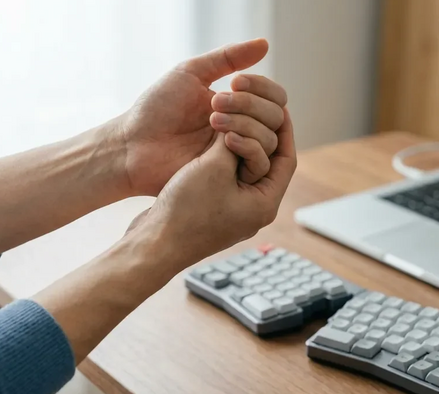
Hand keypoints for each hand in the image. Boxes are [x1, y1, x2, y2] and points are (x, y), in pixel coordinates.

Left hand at [118, 38, 287, 195]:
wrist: (133, 146)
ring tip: (212, 121)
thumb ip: (228, 58)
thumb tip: (265, 44)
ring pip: (270, 139)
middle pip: (275, 116)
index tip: (236, 83)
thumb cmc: (156, 108)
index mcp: (236, 105)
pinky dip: (246, 145)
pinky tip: (224, 139)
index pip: (274, 96)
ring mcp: (237, 153)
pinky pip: (257, 162)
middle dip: (249, 104)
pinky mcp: (230, 175)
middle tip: (214, 103)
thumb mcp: (191, 73)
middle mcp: (242, 129)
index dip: (262, 87)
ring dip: (246, 123)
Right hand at [125, 108, 295, 266]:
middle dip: (255, 131)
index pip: (286, 159)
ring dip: (235, 141)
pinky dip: (220, 154)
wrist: (152, 243)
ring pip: (243, 165)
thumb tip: (239, 122)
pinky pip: (224, 173)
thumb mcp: (214, 168)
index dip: (283, 130)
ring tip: (222, 120)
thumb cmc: (185, 212)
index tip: (276, 105)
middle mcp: (252, 207)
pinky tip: (210, 138)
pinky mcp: (212, 206)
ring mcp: (232, 208)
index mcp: (264, 204)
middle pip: (266, 160)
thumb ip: (232, 141)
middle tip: (244, 107)